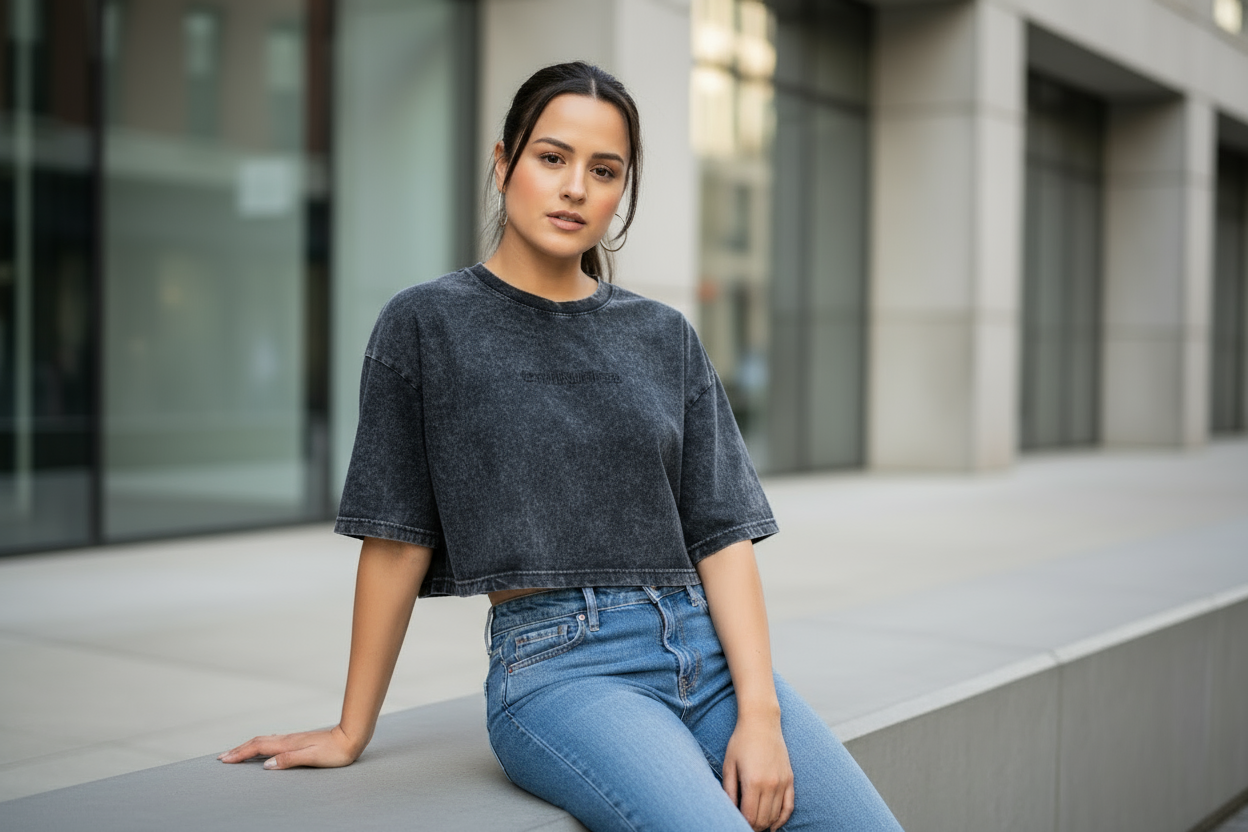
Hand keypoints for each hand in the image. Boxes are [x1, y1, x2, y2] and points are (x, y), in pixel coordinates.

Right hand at [218, 725, 362, 770]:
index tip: (224, 759)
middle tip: (223, 757)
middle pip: (258, 742)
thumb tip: (266, 764)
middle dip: (239, 749)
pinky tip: (262, 748)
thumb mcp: (312, 758)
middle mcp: (288, 739)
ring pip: (265, 740)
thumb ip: (289, 759)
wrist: (351, 737)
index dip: (240, 754)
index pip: (258, 748)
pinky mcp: (299, 740)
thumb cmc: (335, 751)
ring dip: (248, 746)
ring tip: (236, 752)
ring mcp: (293, 738)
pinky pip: (273, 741)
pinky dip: (261, 745)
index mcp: (288, 744)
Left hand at [722, 714, 794, 830]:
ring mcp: (782, 782)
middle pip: (763, 819)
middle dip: (753, 826)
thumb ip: (729, 791)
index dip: (742, 824)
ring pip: (776, 815)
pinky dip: (782, 819)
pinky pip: (789, 806)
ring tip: (755, 824)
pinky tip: (774, 826)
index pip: (750, 817)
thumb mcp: (729, 765)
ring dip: (765, 824)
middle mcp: (771, 784)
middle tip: (743, 824)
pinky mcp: (790, 779)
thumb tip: (730, 811)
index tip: (736, 822)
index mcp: (753, 782)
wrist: (762, 721)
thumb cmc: (741, 741)